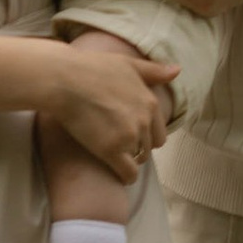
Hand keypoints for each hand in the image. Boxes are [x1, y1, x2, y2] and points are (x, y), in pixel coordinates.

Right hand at [46, 40, 179, 180]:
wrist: (65, 80)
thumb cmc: (92, 68)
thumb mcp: (128, 64)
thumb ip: (153, 72)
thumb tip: (177, 71)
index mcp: (150, 102)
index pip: (159, 130)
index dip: (146, 135)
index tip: (132, 136)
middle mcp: (144, 121)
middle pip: (150, 146)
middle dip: (139, 148)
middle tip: (122, 147)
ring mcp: (129, 136)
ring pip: (139, 159)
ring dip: (130, 160)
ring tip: (116, 157)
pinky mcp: (111, 150)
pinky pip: (128, 174)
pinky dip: (126, 177)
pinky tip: (118, 176)